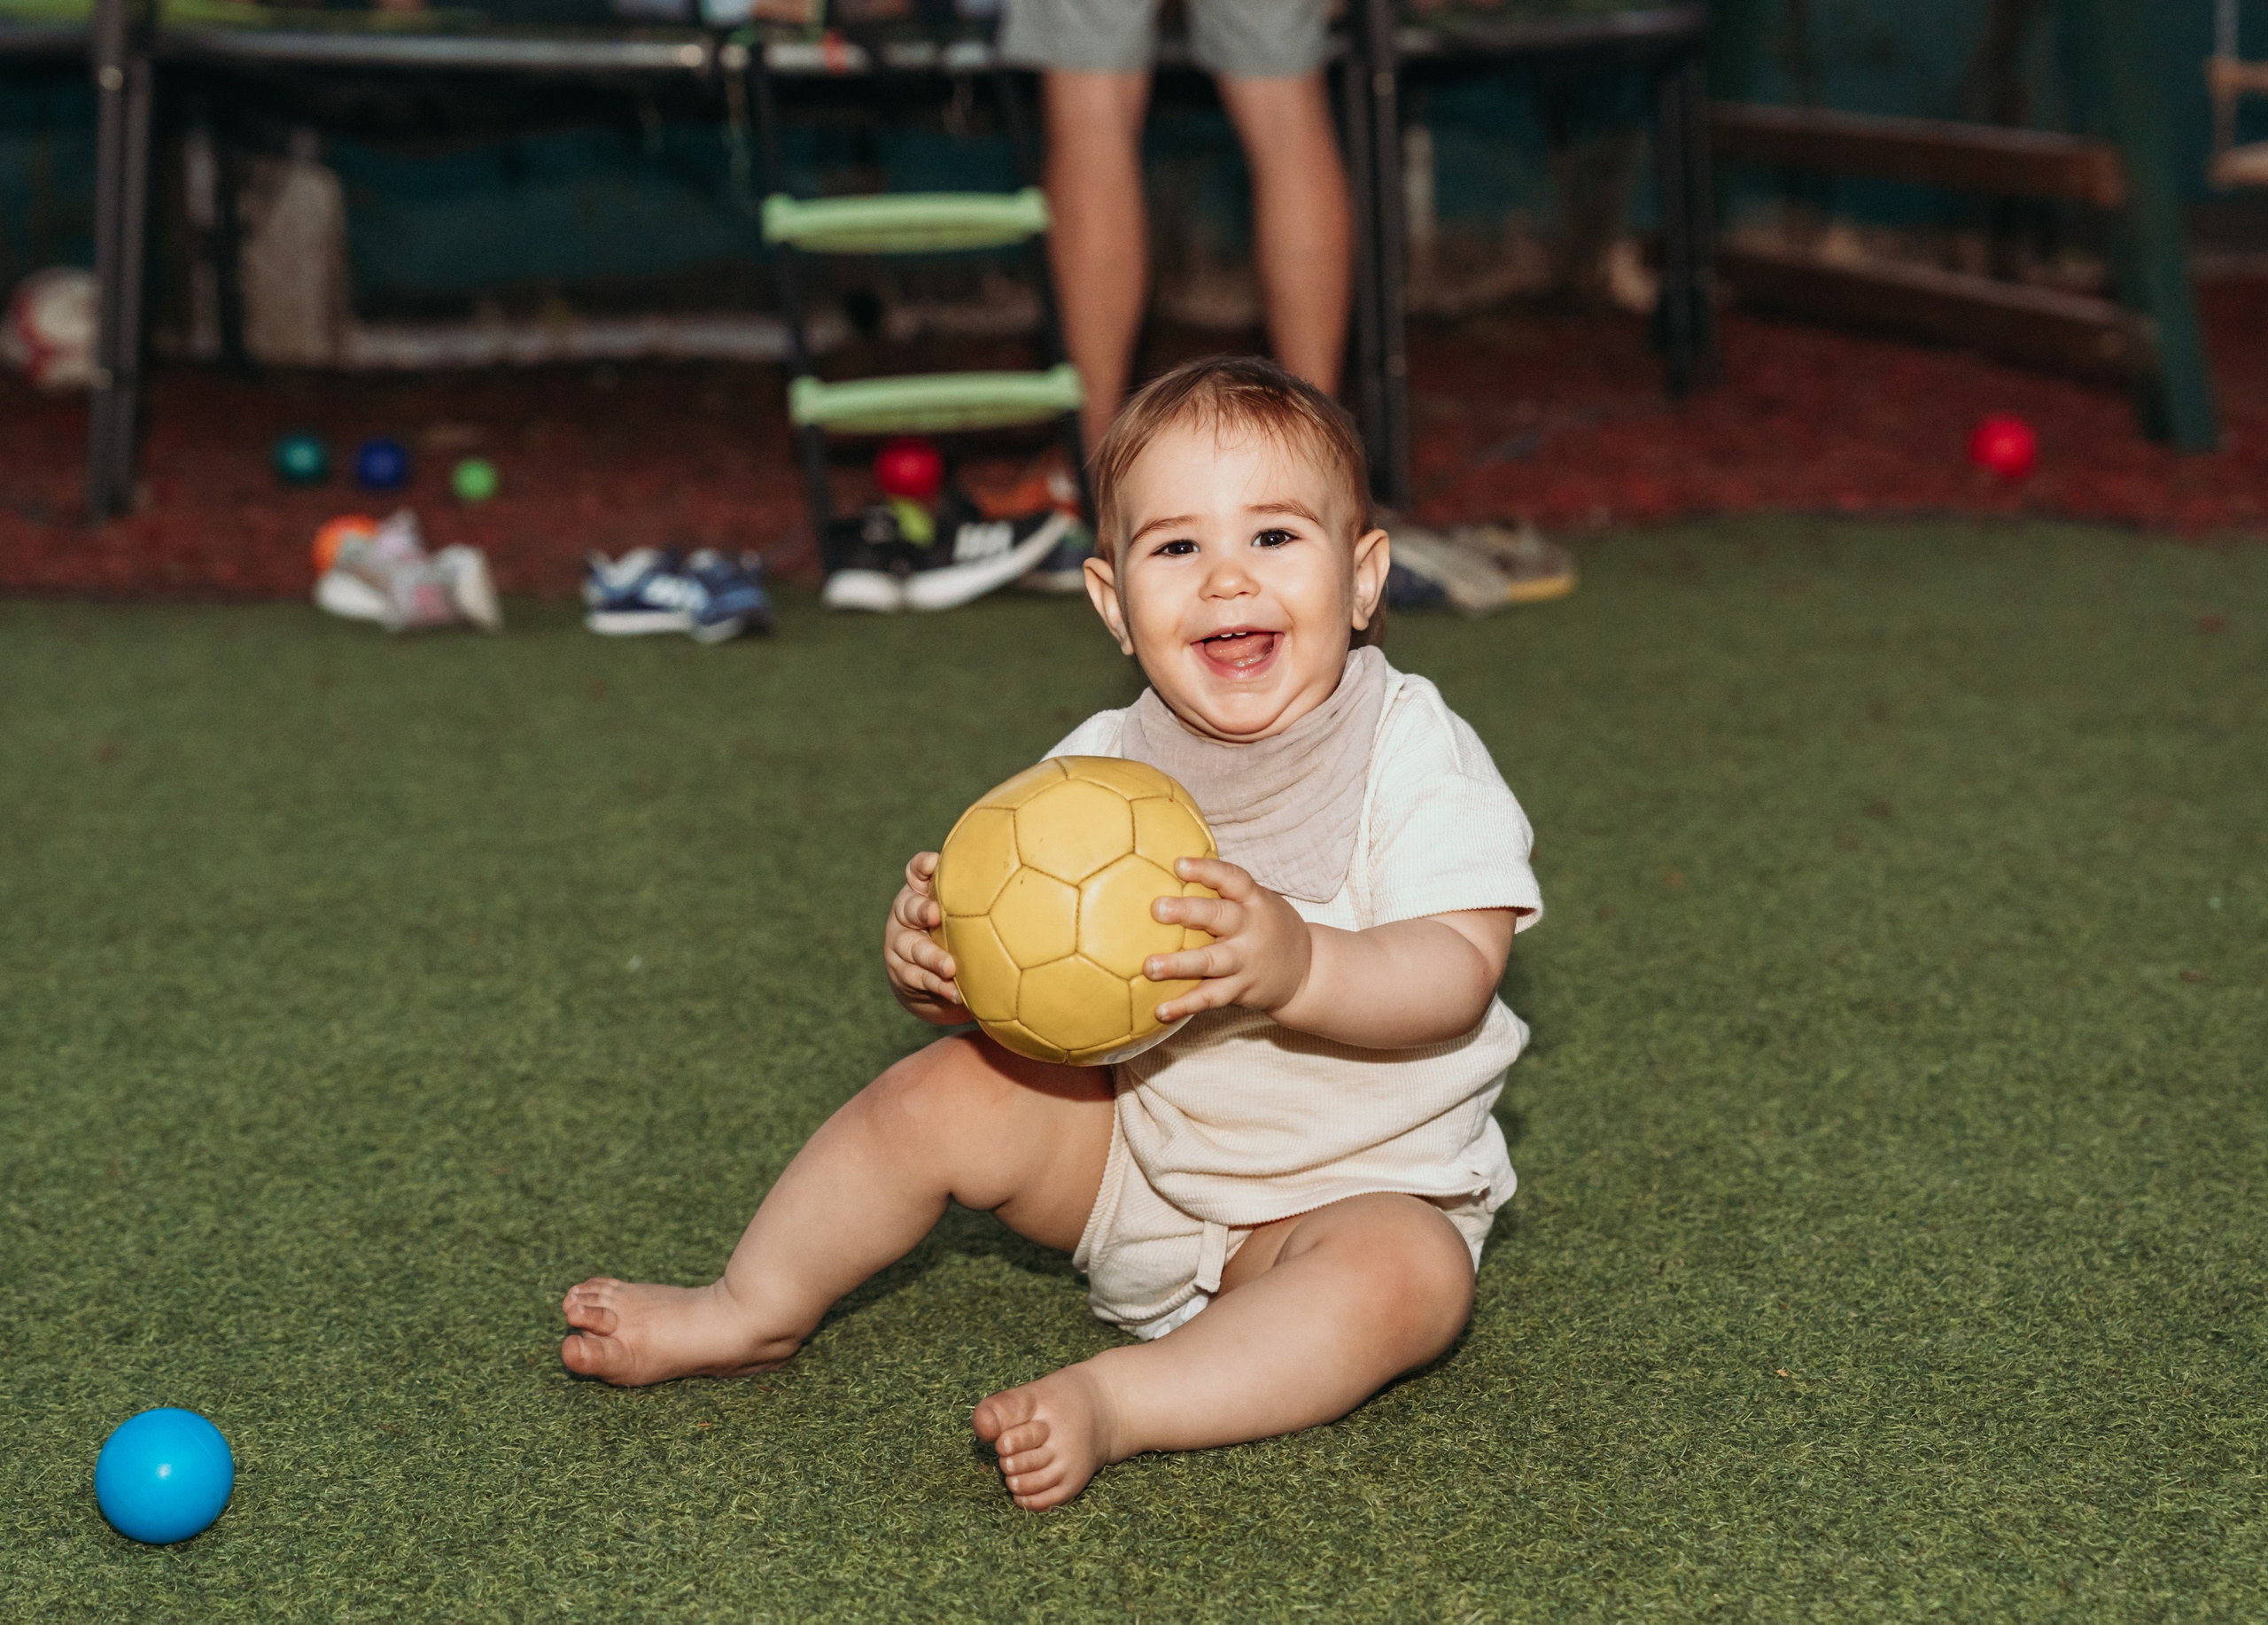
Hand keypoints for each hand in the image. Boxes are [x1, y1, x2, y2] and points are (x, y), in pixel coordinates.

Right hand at [885, 852, 968, 1023]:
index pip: (915, 872)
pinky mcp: (902, 973)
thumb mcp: (961, 912)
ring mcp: (900, 944)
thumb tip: (1026, 875)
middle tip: (935, 916)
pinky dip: (938, 986)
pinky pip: (919, 978)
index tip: (933, 864)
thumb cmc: (956, 933)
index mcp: (920, 893)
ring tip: (950, 968)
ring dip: (932, 958)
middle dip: (921, 911)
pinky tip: (956, 993)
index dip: (922, 866)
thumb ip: (978, 897)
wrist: (929, 977)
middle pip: (908, 908)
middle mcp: (905, 915)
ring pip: (912, 949)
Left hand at [1142, 857, 1312, 1023]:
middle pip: (1219, 918)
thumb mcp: (1259, 902)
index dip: (1207, 871)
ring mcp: (1245, 962)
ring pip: (1210, 962)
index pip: (1233, 879)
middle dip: (1188, 913)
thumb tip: (1174, 867)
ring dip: (1178, 965)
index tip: (1179, 865)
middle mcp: (1251, 929)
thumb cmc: (1269, 927)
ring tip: (1150, 967)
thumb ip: (1225, 891)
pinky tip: (1160, 1011)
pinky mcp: (1240, 990)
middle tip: (1157, 909)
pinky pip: (1210, 998)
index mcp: (1255, 901)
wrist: (1307, 972)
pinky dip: (1185, 1005)